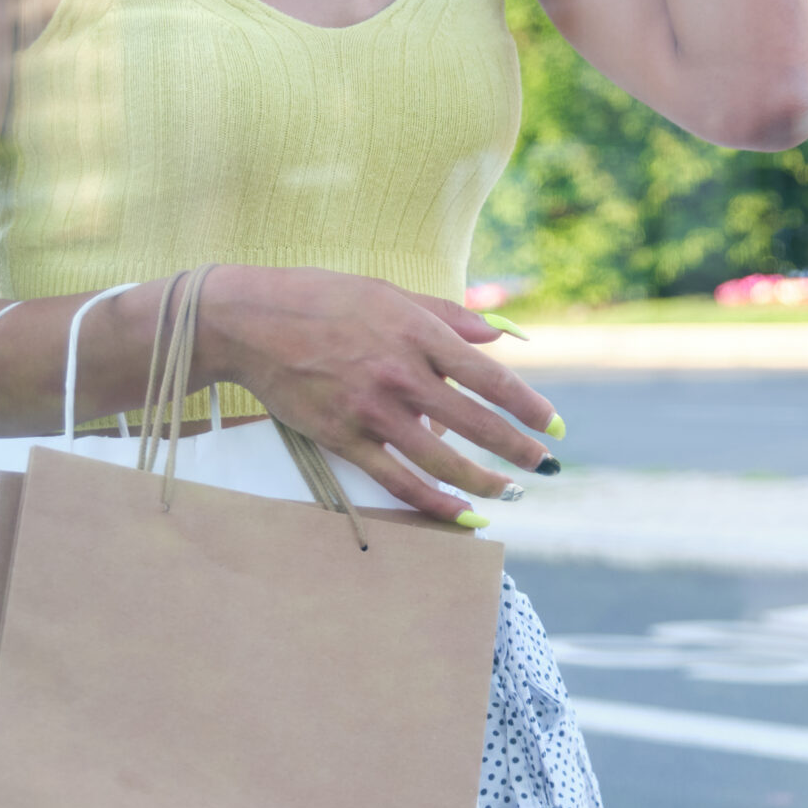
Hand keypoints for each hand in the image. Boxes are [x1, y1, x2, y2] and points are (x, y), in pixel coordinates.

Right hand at [185, 266, 560, 522]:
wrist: (252, 321)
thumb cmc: (325, 299)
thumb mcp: (391, 292)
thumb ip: (448, 314)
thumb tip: (500, 332)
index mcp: (418, 333)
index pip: (489, 377)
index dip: (528, 406)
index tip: (554, 424)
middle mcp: (401, 374)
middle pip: (476, 424)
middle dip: (518, 450)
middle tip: (547, 466)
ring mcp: (372, 411)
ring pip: (442, 460)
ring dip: (484, 482)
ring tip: (511, 494)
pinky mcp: (344, 439)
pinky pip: (398, 480)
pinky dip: (434, 502)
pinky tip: (462, 514)